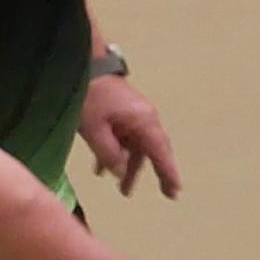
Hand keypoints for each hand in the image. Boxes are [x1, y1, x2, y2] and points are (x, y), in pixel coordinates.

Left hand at [81, 75, 181, 198]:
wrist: (83, 66)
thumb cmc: (89, 97)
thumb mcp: (95, 130)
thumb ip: (109, 154)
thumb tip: (121, 173)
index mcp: (143, 122)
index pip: (161, 152)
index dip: (168, 172)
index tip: (175, 191)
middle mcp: (145, 119)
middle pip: (154, 150)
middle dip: (157, 173)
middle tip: (167, 194)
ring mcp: (135, 115)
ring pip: (137, 147)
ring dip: (130, 167)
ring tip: (123, 190)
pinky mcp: (123, 113)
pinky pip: (125, 139)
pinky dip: (118, 154)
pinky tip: (101, 170)